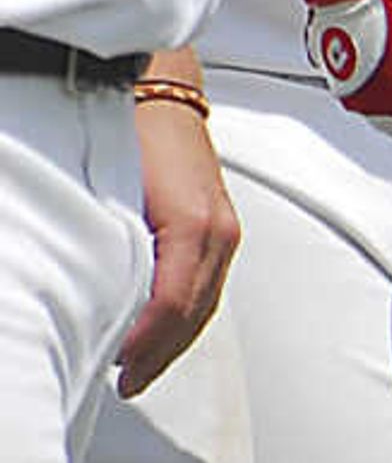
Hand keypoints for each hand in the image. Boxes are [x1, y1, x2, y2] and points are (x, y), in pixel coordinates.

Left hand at [121, 83, 237, 395]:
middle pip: (195, 312)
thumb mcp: (107, 193)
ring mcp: (224, 225)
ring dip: (174, 336)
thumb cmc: (126, 123)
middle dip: (161, 353)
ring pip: (205, 301)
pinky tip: (159, 322)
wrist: (156, 80)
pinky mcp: (219, 220)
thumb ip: (111, 252)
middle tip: (125, 382)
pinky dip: (186, 310)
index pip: (173, 308)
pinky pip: (207, 281)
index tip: (117, 372)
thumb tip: (96, 299)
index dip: (145, 348)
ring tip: (139, 364)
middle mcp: (219, 230)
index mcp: (196, 226)